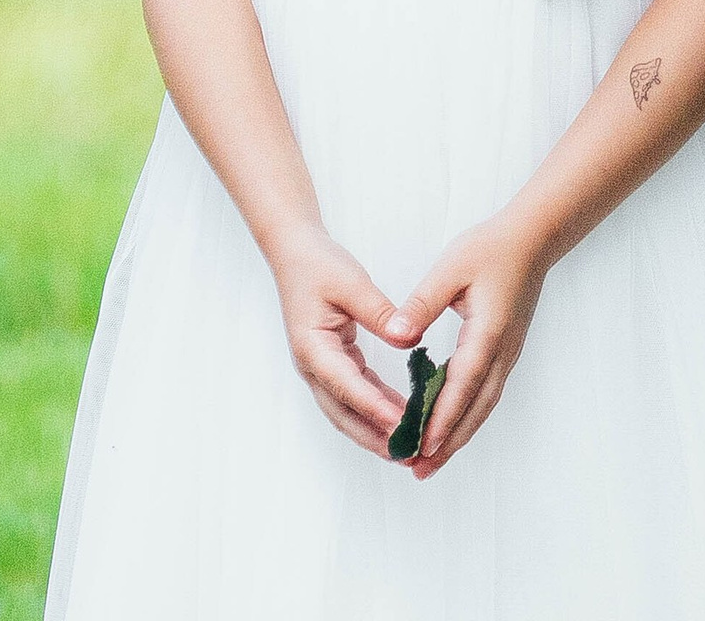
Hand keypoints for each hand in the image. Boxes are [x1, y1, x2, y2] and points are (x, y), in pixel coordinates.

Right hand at [268, 226, 409, 458]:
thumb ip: (380, 313)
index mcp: (313, 348)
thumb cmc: (319, 265)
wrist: (295, 253)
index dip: (375, 408)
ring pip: (349, 409)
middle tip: (408, 453)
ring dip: (375, 428)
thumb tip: (410, 340)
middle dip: (375, 436)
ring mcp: (320, 367)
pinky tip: (400, 413)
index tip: (402, 424)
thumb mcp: (352, 283)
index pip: (347, 386)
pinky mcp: (332, 362)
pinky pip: (355, 392)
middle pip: (344, 413)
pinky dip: (376, 405)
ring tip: (408, 444)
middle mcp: (313, 366)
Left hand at [383, 214, 548, 474]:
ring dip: (458, 434)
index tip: (421, 448)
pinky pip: (486, 392)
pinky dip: (467, 415)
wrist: (533, 237)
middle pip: (475, 408)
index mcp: (487, 333)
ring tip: (431, 459)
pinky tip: (449, 424)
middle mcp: (501, 352)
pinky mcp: (505, 350)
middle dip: (448, 442)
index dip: (442, 419)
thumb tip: (397, 336)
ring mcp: (507, 354)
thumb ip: (422, 303)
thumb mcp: (450, 267)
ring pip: (483, 405)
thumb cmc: (491, 248)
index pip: (462, 385)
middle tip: (419, 470)